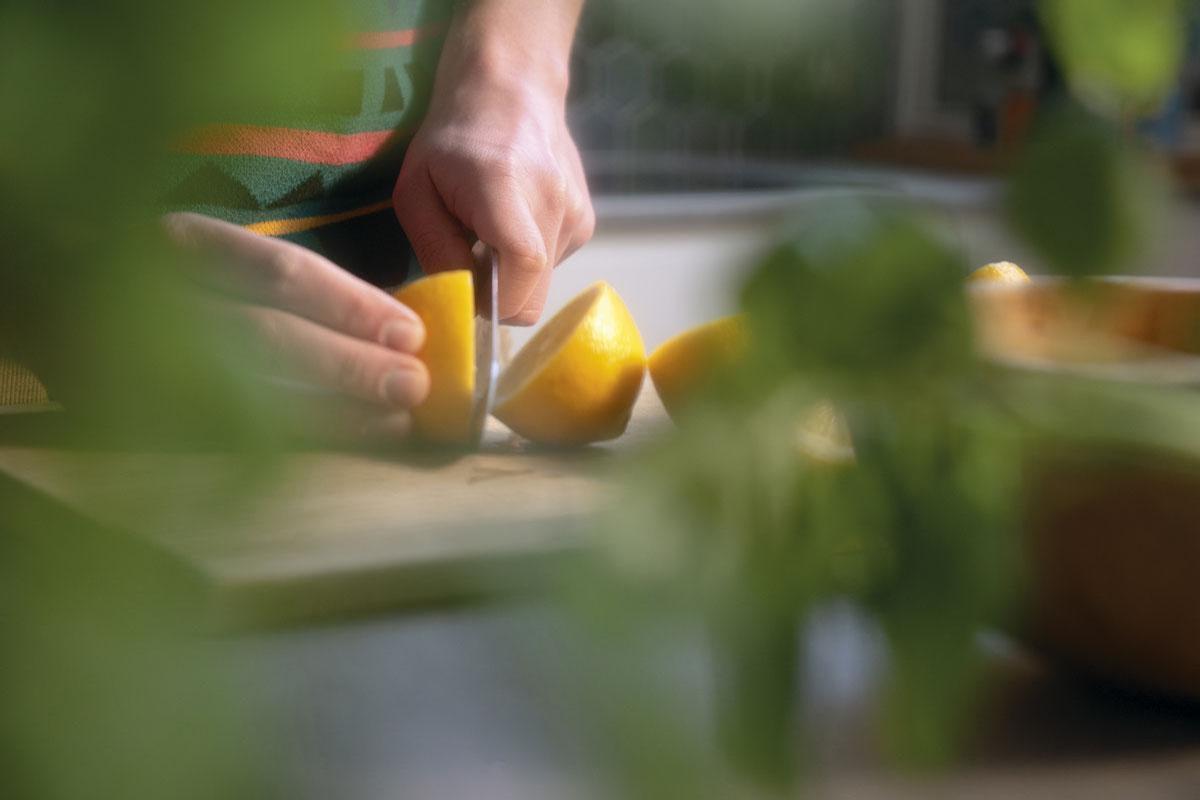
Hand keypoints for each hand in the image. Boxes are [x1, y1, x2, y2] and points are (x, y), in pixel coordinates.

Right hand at [163, 213, 429, 440]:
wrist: (57, 306)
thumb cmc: (167, 282)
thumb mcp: (215, 262)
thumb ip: (286, 290)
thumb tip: (392, 330)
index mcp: (183, 243)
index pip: (278, 271)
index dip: (351, 304)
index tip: (410, 332)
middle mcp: (158, 295)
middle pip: (267, 335)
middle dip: (348, 364)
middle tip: (413, 384)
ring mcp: (142, 357)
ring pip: (246, 392)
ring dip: (332, 409)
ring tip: (394, 420)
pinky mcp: (138, 411)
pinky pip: (227, 432)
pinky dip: (294, 437)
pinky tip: (346, 439)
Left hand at [393, 0, 591, 324]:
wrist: (511, 87)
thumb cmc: (452, 139)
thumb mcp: (417, 192)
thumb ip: (436, 252)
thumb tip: (460, 302)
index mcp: (506, 192)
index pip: (520, 281)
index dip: (491, 306)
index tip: (463, 295)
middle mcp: (554, 205)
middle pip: (532, 300)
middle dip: (497, 300)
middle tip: (468, 267)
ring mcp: (577, 215)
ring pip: (540, 285)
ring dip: (510, 275)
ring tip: (489, 231)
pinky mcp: (586, 221)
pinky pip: (551, 266)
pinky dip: (526, 259)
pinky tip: (512, 221)